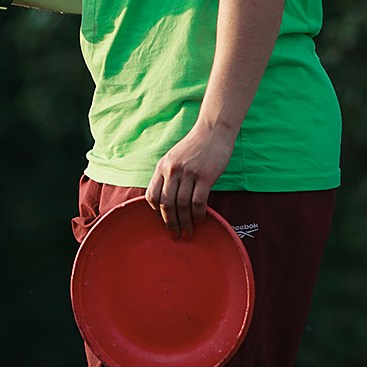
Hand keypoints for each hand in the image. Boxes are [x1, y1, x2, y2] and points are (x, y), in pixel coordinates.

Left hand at [146, 121, 235, 236]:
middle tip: (175, 235)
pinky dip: (198, 214)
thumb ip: (169, 175)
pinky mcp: (205, 176)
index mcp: (162, 167)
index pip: (152, 195)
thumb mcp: (174, 158)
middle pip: (166, 204)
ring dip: (185, 222)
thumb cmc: (196, 147)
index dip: (156, 212)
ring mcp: (188, 173)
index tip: (163, 222)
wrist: (213, 131)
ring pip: (182, 205)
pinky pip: (198, 201)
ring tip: (188, 233)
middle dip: (170, 223)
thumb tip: (168, 200)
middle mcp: (172, 171)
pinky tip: (200, 221)